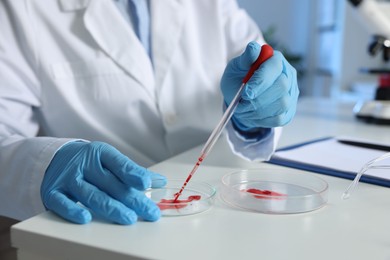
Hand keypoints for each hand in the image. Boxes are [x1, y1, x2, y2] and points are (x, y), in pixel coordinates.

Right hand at [41, 141, 166, 223]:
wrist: (54, 158)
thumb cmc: (89, 162)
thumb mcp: (109, 160)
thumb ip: (132, 172)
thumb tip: (159, 181)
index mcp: (100, 153)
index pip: (119, 163)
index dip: (133, 173)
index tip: (146, 184)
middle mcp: (83, 164)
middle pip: (111, 184)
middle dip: (133, 199)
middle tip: (150, 211)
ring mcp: (68, 178)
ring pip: (91, 195)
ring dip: (111, 207)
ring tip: (129, 218)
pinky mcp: (53, 192)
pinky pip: (62, 203)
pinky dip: (73, 211)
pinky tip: (86, 218)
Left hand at [220, 41, 298, 130]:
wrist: (240, 96)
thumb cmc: (239, 78)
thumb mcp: (237, 66)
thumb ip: (245, 58)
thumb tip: (253, 48)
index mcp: (276, 60)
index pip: (275, 67)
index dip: (261, 81)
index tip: (246, 92)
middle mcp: (288, 75)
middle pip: (281, 87)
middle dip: (259, 98)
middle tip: (242, 103)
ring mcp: (291, 94)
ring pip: (281, 104)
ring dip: (259, 110)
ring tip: (244, 109)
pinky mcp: (289, 110)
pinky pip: (279, 118)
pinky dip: (263, 119)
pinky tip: (253, 115)